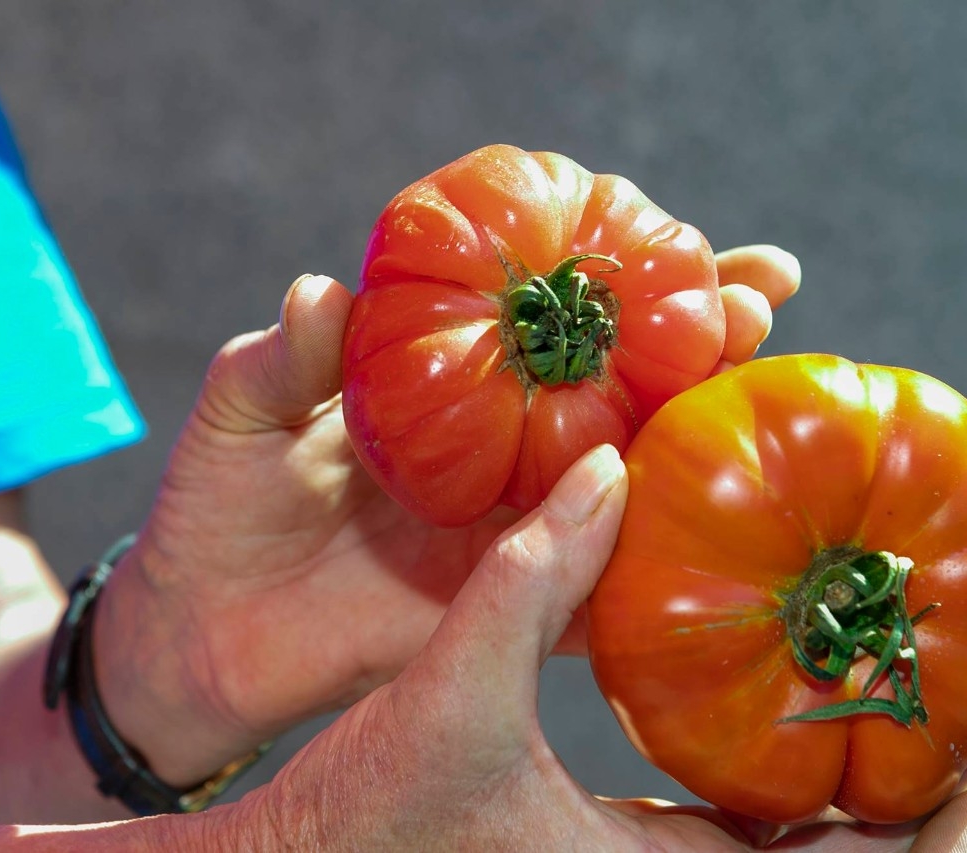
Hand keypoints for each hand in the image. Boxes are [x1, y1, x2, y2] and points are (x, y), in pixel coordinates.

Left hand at [91, 246, 801, 787]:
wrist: (205, 632)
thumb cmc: (219, 508)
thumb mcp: (238, 415)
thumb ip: (282, 359)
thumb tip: (325, 291)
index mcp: (454, 387)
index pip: (556, 318)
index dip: (628, 275)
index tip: (697, 237)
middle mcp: (506, 448)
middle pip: (627, 384)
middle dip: (705, 335)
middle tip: (761, 298)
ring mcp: (519, 526)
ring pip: (633, 476)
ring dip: (702, 432)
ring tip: (761, 382)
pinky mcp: (514, 607)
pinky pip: (597, 587)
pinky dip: (653, 564)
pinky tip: (714, 529)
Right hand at [203, 446, 966, 850]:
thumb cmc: (356, 814)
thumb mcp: (448, 690)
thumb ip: (531, 580)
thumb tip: (612, 460)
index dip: (927, 837)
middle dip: (909, 811)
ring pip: (779, 851)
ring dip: (845, 794)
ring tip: (892, 705)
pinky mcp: (600, 850)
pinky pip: (722, 828)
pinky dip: (772, 784)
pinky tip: (776, 711)